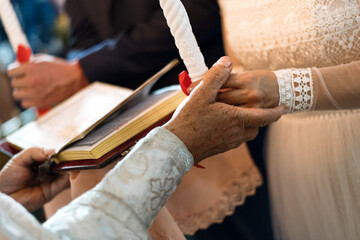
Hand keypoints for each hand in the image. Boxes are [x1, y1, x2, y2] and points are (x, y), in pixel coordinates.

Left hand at [0, 148, 69, 211]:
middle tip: (67, 157)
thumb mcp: (18, 160)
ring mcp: (50, 181)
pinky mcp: (52, 192)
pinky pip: (64, 184)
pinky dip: (69, 178)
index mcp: (39, 163)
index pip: (53, 156)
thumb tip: (52, 151)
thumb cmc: (6, 179)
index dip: (58, 153)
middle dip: (65, 160)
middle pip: (62, 164)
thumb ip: (34, 152)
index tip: (61, 151)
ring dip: (69, 168)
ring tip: (69, 163)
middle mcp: (47, 172)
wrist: (4, 197)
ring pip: (66, 173)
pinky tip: (68, 172)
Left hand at [8, 54, 88, 108]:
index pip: (11, 72)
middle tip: (26, 80)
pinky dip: (28, 101)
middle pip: (14, 84)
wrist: (75, 79)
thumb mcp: (43, 60)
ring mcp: (36, 93)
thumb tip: (17, 66)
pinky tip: (34, 96)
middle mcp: (32, 81)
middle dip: (19, 81)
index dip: (15, 72)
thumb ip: (28, 63)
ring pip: (17, 95)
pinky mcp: (41, 102)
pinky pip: (25, 103)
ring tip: (30, 89)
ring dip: (22, 92)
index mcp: (31, 68)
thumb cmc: (60, 68)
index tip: (18, 73)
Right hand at [164, 56, 283, 162]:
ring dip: (247, 125)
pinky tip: (222, 125)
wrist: (177, 146)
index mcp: (236, 118)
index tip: (283, 108)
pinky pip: (235, 140)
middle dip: (259, 118)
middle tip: (257, 109)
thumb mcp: (201, 93)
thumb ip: (216, 76)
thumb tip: (227, 61)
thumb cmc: (189, 120)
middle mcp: (236, 133)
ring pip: (246, 135)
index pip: (264, 117)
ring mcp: (228, 143)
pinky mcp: (220, 149)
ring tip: (238, 115)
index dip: (275, 112)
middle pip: (256, 126)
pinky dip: (236, 131)